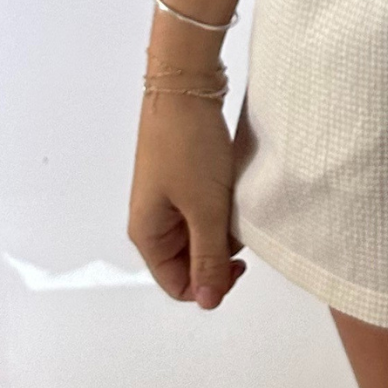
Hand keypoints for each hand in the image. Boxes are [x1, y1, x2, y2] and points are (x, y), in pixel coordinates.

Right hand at [129, 92, 246, 311]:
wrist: (186, 87)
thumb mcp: (204, 207)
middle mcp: (153, 221)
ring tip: (235, 201)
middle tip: (239, 227)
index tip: (240, 263)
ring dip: (222, 227)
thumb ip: (207, 256)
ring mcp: (167, 199)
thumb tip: (206, 301)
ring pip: (200, 234)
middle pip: (189, 261)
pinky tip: (233, 190)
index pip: (178, 285)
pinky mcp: (183, 180)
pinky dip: (221, 206)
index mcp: (148, 235)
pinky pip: (204, 209)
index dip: (210, 283)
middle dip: (218, 252)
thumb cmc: (188, 145)